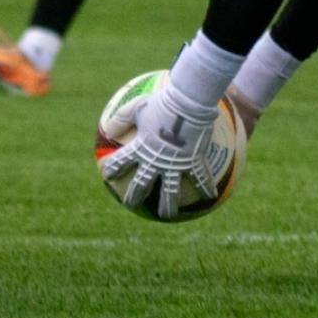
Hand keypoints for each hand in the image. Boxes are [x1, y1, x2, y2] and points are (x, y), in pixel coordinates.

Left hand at [98, 82, 219, 219]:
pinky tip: (211, 197)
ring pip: (170, 191)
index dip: (113, 169)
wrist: (188, 103)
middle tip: (130, 205)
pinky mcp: (194, 162)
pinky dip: (205, 188)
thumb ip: (121, 117)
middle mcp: (156, 160)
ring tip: (167, 216)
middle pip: (142, 184)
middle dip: (134, 196)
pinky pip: (200, 178)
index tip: (107, 177)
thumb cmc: (162, 101)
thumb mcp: (138, 106)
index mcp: (141, 147)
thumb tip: (106, 127)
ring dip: (168, 205)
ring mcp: (175, 164)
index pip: (121, 161)